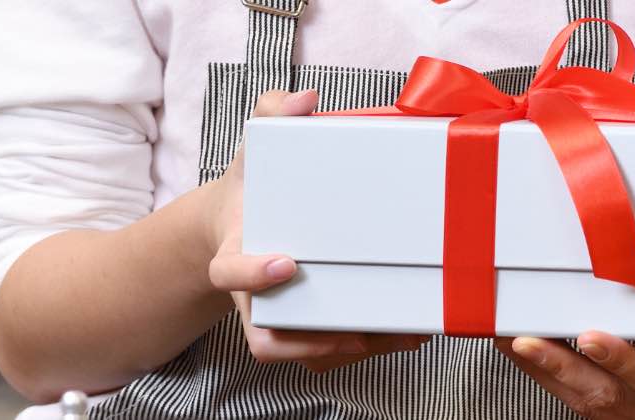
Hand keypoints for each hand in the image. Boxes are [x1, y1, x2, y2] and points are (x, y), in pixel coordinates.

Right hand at [206, 89, 430, 371]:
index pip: (228, 273)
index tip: (288, 263)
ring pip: (304, 353)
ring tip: (403, 331)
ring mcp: (278, 317)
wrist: (241, 223)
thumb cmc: (255, 187)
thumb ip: (273, 115)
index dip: (252, 275)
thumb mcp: (257, 146)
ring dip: (353, 349)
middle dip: (313, 338)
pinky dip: (365, 349)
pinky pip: (326, 355)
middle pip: (268, 336)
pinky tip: (406, 333)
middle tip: (358, 325)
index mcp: (233, 252)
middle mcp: (251, 296)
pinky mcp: (304, 330)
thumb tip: (304, 99)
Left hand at [498, 299, 634, 419]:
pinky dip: (563, 389)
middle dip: (559, 367)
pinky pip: (598, 412)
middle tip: (522, 339)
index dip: (619, 357)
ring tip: (515, 343)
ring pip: (594, 405)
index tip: (590, 335)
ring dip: (551, 377)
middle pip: (607, 394)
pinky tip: (539, 366)